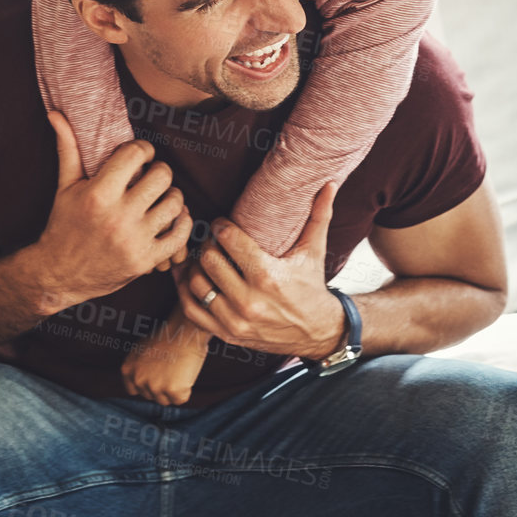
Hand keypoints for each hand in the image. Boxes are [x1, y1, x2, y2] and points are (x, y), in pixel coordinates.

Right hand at [33, 112, 191, 303]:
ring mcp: (135, 240)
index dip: (142, 150)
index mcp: (98, 194)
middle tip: (151, 177)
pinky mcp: (146, 261)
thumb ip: (67, 148)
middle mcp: (118, 217)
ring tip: (160, 197)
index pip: (136, 154)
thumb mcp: (64, 186)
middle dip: (159, 171)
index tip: (139, 156)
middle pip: (162, 175)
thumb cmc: (63, 225)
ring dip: (171, 196)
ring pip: (175, 203)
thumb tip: (56, 113)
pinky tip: (172, 217)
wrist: (58, 274)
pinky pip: (181, 235)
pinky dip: (182, 223)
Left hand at [121, 302, 211, 405]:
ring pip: (165, 400)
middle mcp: (138, 379)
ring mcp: (155, 386)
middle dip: (161, 387)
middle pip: (150, 396)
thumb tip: (142, 379)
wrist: (185, 330)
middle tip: (171, 370)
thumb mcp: (142, 349)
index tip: (156, 378)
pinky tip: (185, 374)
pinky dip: (186, 390)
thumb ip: (138, 366)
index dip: (146, 385)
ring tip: (178, 371)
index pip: (134, 390)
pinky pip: (180, 400)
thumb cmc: (168, 336)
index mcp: (128, 369)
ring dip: (173, 391)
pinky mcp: (172, 390)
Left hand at [173, 182, 344, 360]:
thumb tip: (329, 183)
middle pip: (208, 259)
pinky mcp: (227, 334)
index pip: (228, 239)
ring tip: (204, 258)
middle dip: (207, 244)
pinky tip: (193, 277)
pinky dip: (187, 292)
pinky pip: (192, 310)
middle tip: (212, 240)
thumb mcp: (314, 251)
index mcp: (268, 275)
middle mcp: (250, 300)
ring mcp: (236, 320)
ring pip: (196, 284)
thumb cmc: (312, 286)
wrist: (317, 332)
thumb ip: (319, 215)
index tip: (222, 224)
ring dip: (196, 266)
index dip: (221, 226)